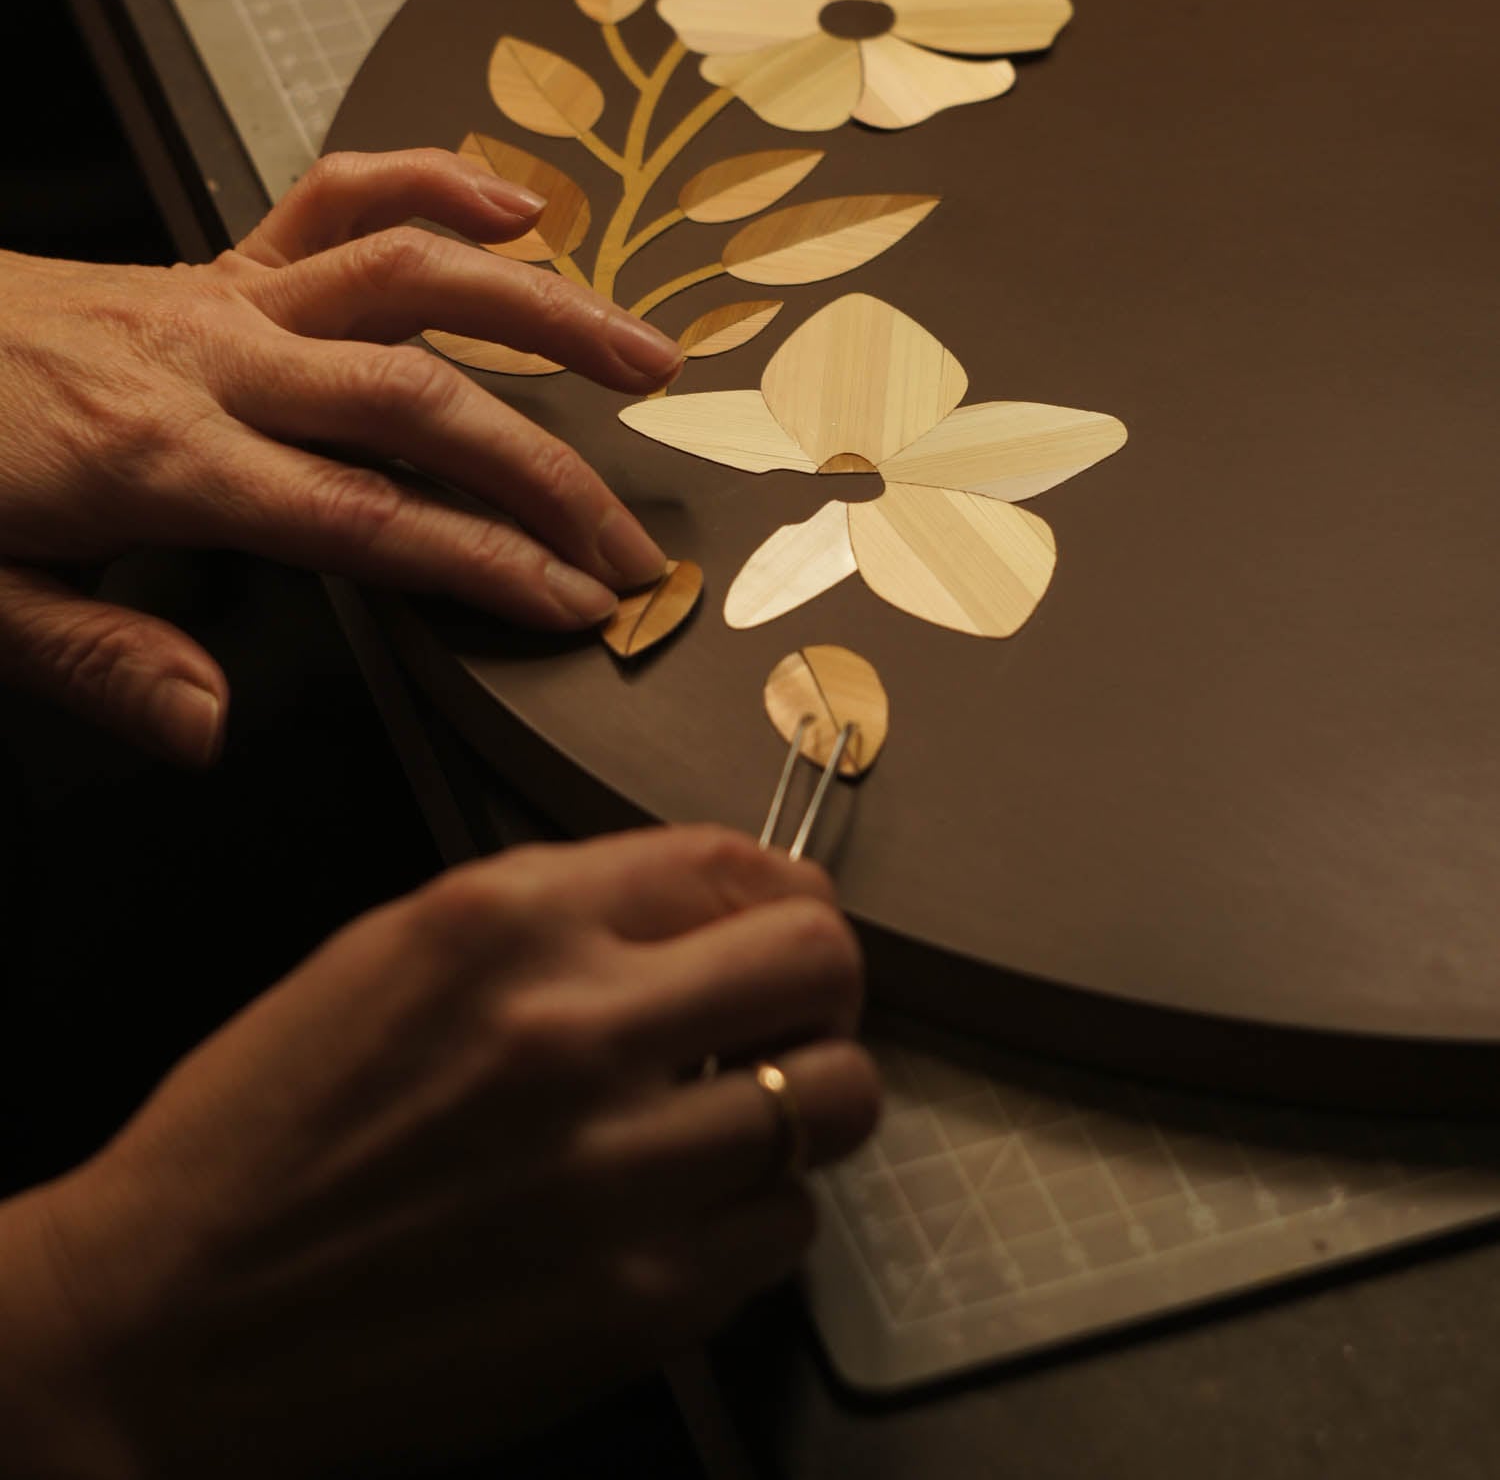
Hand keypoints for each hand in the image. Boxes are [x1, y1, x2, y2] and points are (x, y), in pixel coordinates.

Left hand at [0, 150, 681, 761]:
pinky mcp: (215, 261)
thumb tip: (209, 726)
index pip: (366, 516)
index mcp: (163, 460)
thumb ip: (99, 658)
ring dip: (540, 309)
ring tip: (642, 354)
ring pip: (410, 276)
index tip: (573, 599)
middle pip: (421, 401)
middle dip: (547, 472)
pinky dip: (432, 181)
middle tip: (630, 536)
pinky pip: (338, 197)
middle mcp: (216, 362)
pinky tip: (514, 202)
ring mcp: (222, 297)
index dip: (486, 561)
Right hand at [1, 827, 880, 1479]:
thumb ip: (556, 913)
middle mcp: (574, 1028)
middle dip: (818, 980)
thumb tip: (702, 910)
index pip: (732, 860)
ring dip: (803, 1101)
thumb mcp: (395, 949)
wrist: (164, 1316)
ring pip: (836, 1100)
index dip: (778, 886)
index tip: (780, 915)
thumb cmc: (263, 1131)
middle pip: (820, 962)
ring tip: (739, 1116)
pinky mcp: (635, 1301)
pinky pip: (785, 1230)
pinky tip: (682, 1212)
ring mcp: (617, 1172)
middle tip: (789, 1012)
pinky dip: (755, 1217)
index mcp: (506, 920)